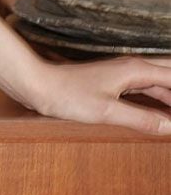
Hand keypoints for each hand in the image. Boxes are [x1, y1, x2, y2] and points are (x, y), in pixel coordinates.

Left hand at [29, 52, 170, 136]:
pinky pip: (145, 87)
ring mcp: (123, 73)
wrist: (38, 85)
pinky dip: (158, 98)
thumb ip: (141, 119)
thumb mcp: (107, 112)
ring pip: (159, 82)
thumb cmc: (68, 95)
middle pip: (170, 74)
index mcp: (137, 70)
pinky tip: (161, 111)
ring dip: (170, 96)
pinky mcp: (113, 81)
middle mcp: (134, 68)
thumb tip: (170, 127)